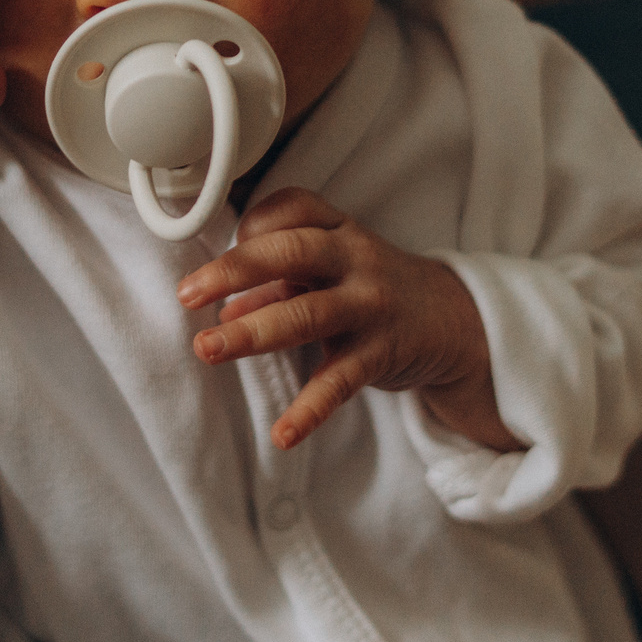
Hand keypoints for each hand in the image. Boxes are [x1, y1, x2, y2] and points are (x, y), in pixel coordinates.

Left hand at [176, 188, 516, 452]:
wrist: (453, 321)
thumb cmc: (372, 288)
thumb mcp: (330, 273)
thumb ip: (276, 286)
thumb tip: (224, 313)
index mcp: (339, 230)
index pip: (292, 208)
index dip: (253, 223)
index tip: (228, 244)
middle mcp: (355, 259)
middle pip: (291, 252)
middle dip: (234, 270)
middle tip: (187, 294)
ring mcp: (369, 305)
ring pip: (306, 314)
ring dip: (252, 332)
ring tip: (207, 348)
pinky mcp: (380, 353)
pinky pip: (339, 382)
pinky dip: (310, 409)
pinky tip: (282, 434)